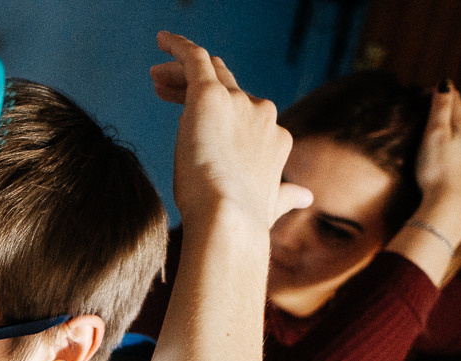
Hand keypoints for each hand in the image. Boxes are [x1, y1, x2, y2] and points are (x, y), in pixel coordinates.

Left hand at [150, 32, 310, 227]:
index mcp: (274, 137)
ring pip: (208, 72)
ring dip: (181, 72)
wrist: (229, 217)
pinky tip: (161, 40)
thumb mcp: (270, 204)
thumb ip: (285, 195)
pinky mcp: (210, 96)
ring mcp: (239, 102)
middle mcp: (261, 113)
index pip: (243, 111)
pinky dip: (178, 46)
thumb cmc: (243, 219)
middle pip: (228, 85)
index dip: (216, 112)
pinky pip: (195, 58)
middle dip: (197, 86)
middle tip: (164, 89)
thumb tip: (305, 196)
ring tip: (155, 78)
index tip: (187, 117)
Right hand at [413, 82, 460, 244]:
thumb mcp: (434, 134)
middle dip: (456, 102)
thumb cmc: (437, 168)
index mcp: (460, 126)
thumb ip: (440, 109)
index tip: (426, 90)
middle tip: (447, 97)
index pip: (453, 101)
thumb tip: (446, 84)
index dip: (441, 92)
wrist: (449, 201)